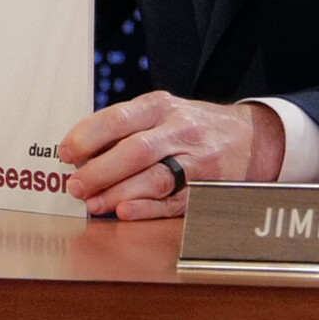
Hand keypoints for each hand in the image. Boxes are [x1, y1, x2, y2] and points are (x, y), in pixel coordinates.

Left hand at [55, 91, 283, 217]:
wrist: (252, 138)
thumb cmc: (190, 127)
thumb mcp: (161, 113)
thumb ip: (123, 128)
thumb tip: (78, 154)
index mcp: (161, 107)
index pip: (119, 119)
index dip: (88, 137)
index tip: (65, 153)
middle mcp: (181, 130)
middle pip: (135, 151)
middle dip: (100, 171)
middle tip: (74, 186)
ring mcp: (198, 160)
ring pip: (155, 177)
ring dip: (119, 193)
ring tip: (93, 204)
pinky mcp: (209, 188)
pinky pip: (175, 201)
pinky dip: (148, 208)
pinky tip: (125, 212)